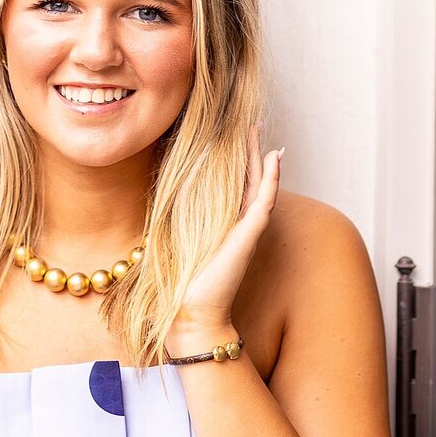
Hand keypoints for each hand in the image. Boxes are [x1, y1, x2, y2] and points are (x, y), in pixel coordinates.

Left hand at [169, 123, 283, 333]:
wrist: (192, 310)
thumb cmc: (182, 283)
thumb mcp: (174, 242)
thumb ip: (174, 222)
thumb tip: (161, 201)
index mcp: (222, 224)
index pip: (230, 186)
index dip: (232, 161)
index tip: (228, 137)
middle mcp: (238, 224)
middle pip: (248, 179)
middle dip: (249, 152)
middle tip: (250, 125)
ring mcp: (248, 227)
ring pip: (260, 183)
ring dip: (261, 157)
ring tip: (260, 133)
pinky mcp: (251, 233)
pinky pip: (266, 198)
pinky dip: (272, 178)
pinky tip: (274, 158)